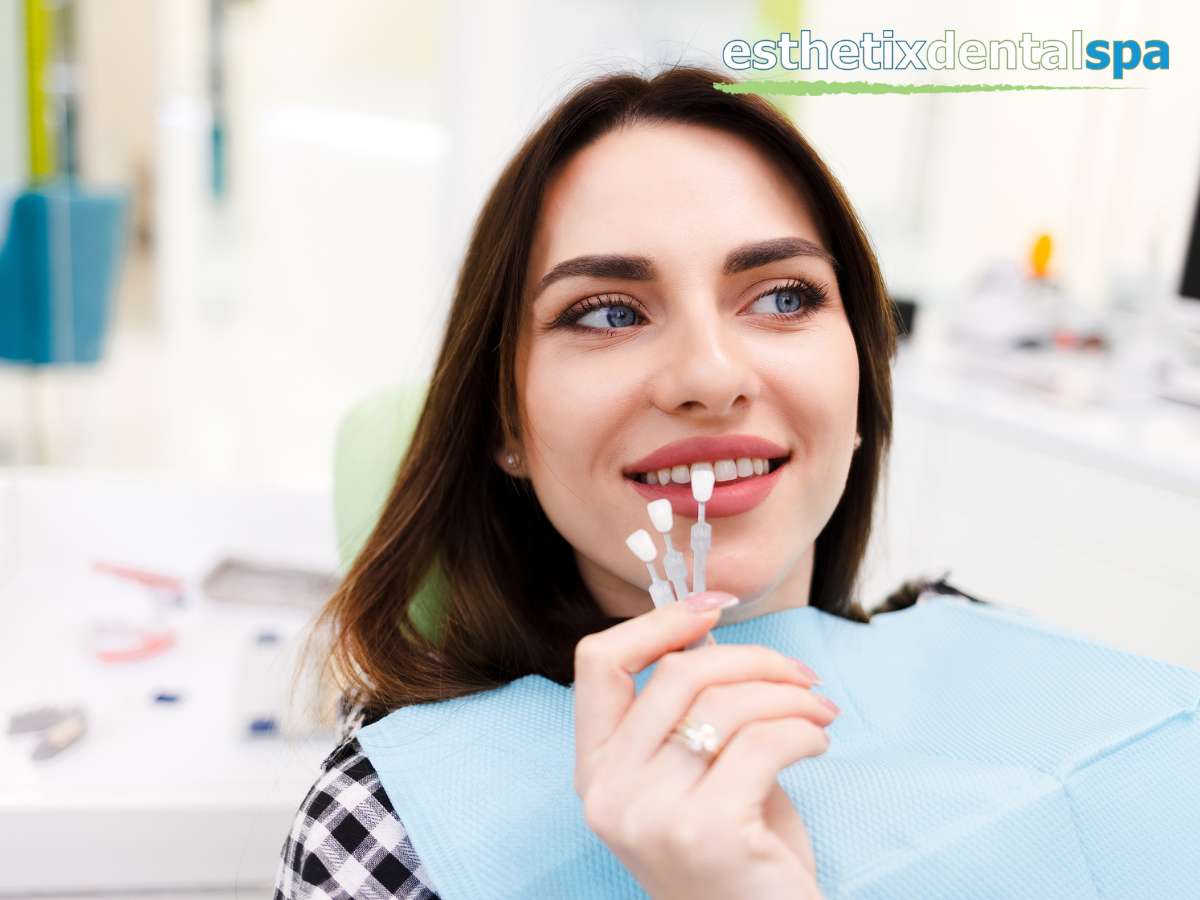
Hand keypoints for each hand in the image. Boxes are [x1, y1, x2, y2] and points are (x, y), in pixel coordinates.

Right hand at [573, 591, 834, 899]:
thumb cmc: (736, 853)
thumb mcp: (694, 774)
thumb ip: (687, 709)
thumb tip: (705, 627)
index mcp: (595, 771)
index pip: (598, 663)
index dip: (658, 621)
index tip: (713, 606)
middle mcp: (608, 792)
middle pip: (675, 672)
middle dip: (752, 658)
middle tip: (799, 675)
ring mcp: (651, 815)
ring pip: (724, 703)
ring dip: (787, 695)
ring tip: (818, 712)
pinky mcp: (707, 832)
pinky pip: (763, 741)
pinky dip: (803, 731)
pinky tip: (818, 744)